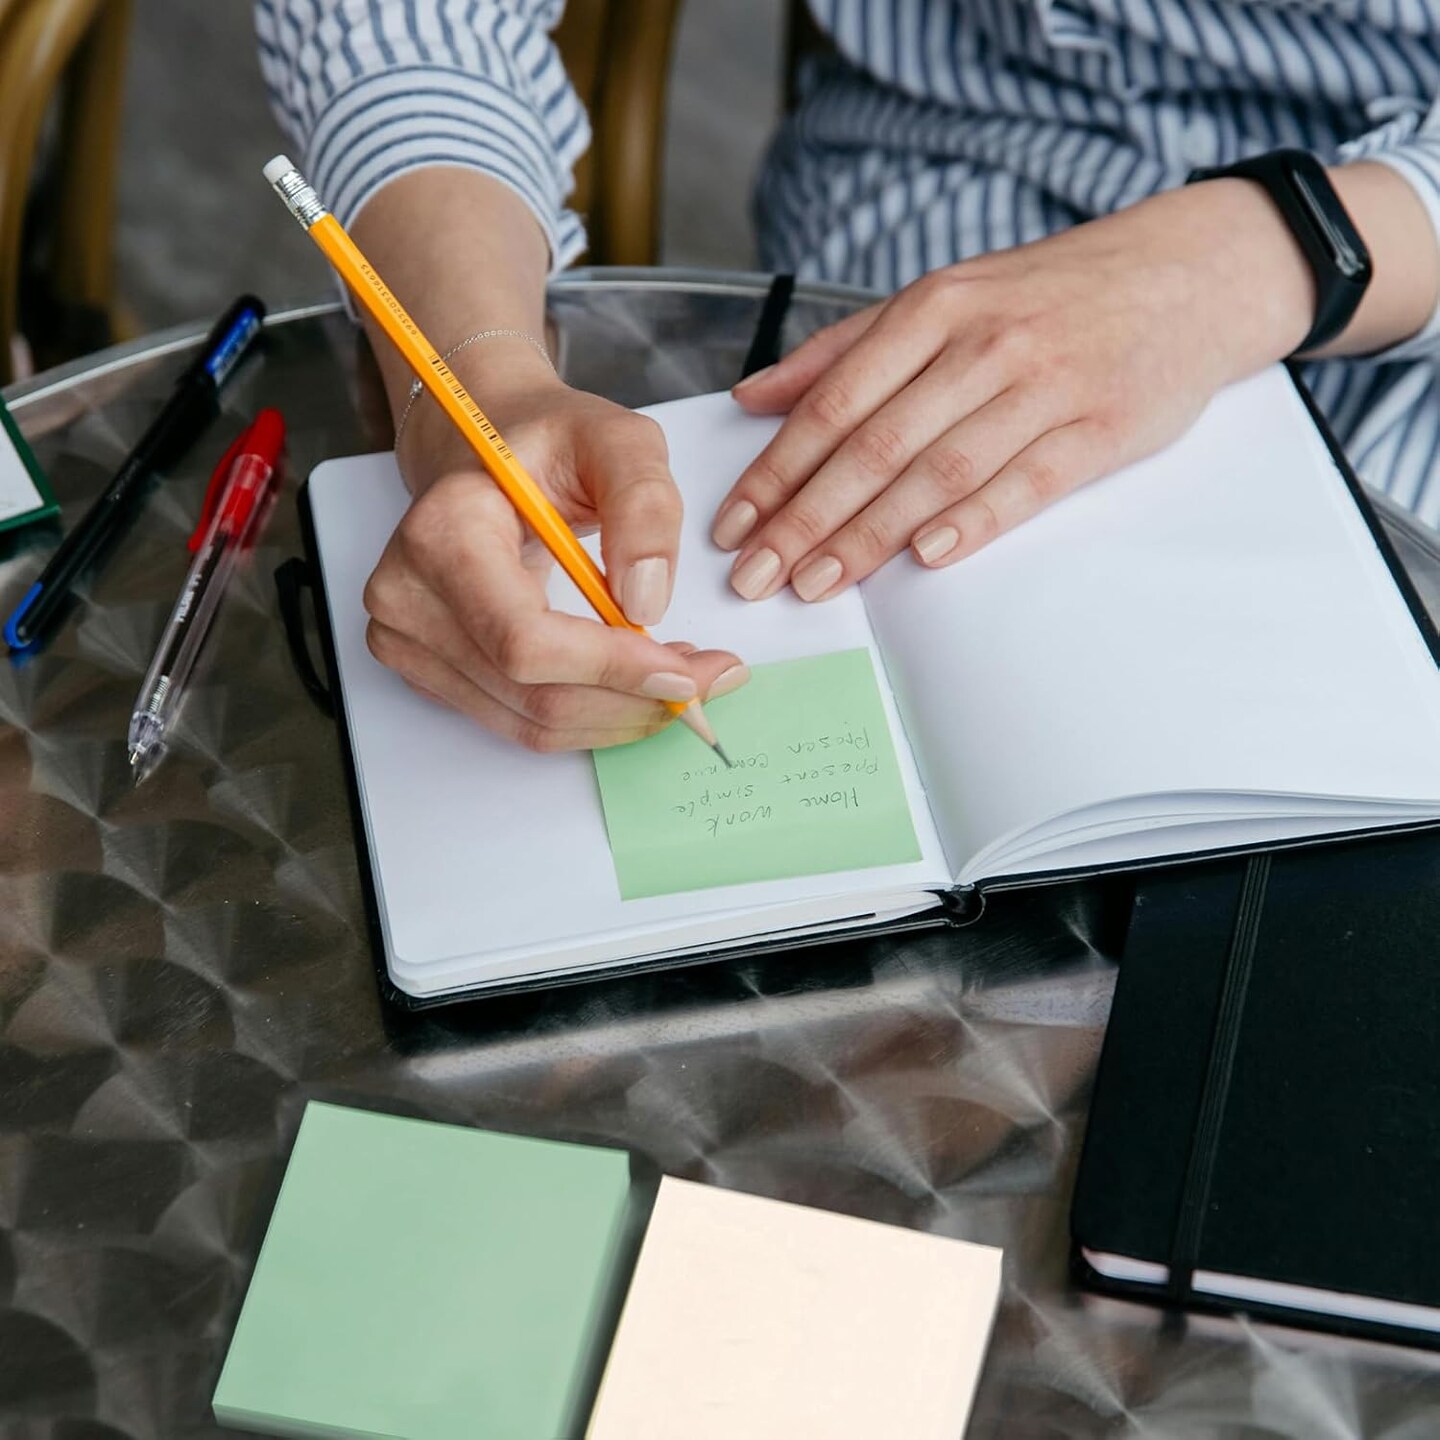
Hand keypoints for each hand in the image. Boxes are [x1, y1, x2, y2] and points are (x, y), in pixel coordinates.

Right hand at [363, 366, 747, 751]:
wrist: (482, 451)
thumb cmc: (546, 443)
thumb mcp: (617, 440)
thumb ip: (644, 506)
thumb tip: (646, 601)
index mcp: (442, 531)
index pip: (525, 639)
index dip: (612, 668)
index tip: (688, 670)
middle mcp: (408, 595)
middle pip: (533, 694)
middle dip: (634, 699)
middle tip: (707, 679)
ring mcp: (408, 641)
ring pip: (532, 722)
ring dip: (620, 713)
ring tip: (677, 675)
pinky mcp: (426, 672)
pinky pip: (520, 722)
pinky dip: (590, 714)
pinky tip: (630, 680)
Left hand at [714, 180, 1315, 600]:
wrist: (1190, 272)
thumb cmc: (1050, 295)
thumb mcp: (944, 296)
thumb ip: (844, 350)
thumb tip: (754, 396)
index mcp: (933, 309)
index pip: (833, 403)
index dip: (776, 471)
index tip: (733, 525)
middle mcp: (981, 344)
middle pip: (874, 446)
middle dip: (804, 518)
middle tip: (757, 575)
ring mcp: (1044, 384)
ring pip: (939, 470)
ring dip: (870, 534)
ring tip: (817, 582)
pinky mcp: (1100, 427)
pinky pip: (1027, 480)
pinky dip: (974, 519)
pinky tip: (926, 556)